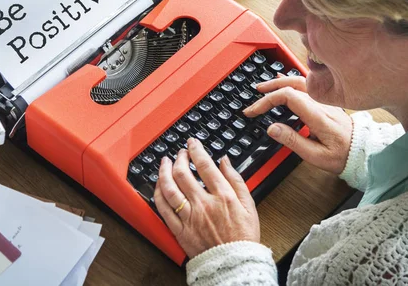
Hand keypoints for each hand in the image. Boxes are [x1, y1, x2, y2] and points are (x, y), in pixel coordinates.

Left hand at [154, 138, 259, 257]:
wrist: (234, 263)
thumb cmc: (243, 236)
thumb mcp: (248, 204)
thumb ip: (236, 179)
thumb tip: (225, 161)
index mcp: (222, 196)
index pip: (204, 165)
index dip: (196, 149)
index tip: (192, 143)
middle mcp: (204, 204)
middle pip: (183, 173)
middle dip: (179, 158)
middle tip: (179, 153)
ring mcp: (189, 217)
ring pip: (169, 188)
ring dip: (164, 171)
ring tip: (164, 163)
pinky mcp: (179, 230)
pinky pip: (163, 209)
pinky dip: (158, 193)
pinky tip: (159, 185)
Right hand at [243, 75, 352, 174]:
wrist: (364, 152)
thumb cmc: (343, 156)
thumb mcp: (316, 156)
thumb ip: (293, 141)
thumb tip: (272, 128)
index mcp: (318, 116)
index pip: (288, 96)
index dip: (267, 101)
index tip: (254, 111)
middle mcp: (321, 104)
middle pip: (292, 84)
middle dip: (270, 88)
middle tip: (255, 95)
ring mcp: (324, 101)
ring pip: (300, 81)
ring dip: (279, 82)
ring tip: (264, 87)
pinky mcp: (326, 102)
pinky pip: (306, 85)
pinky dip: (291, 82)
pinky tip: (284, 83)